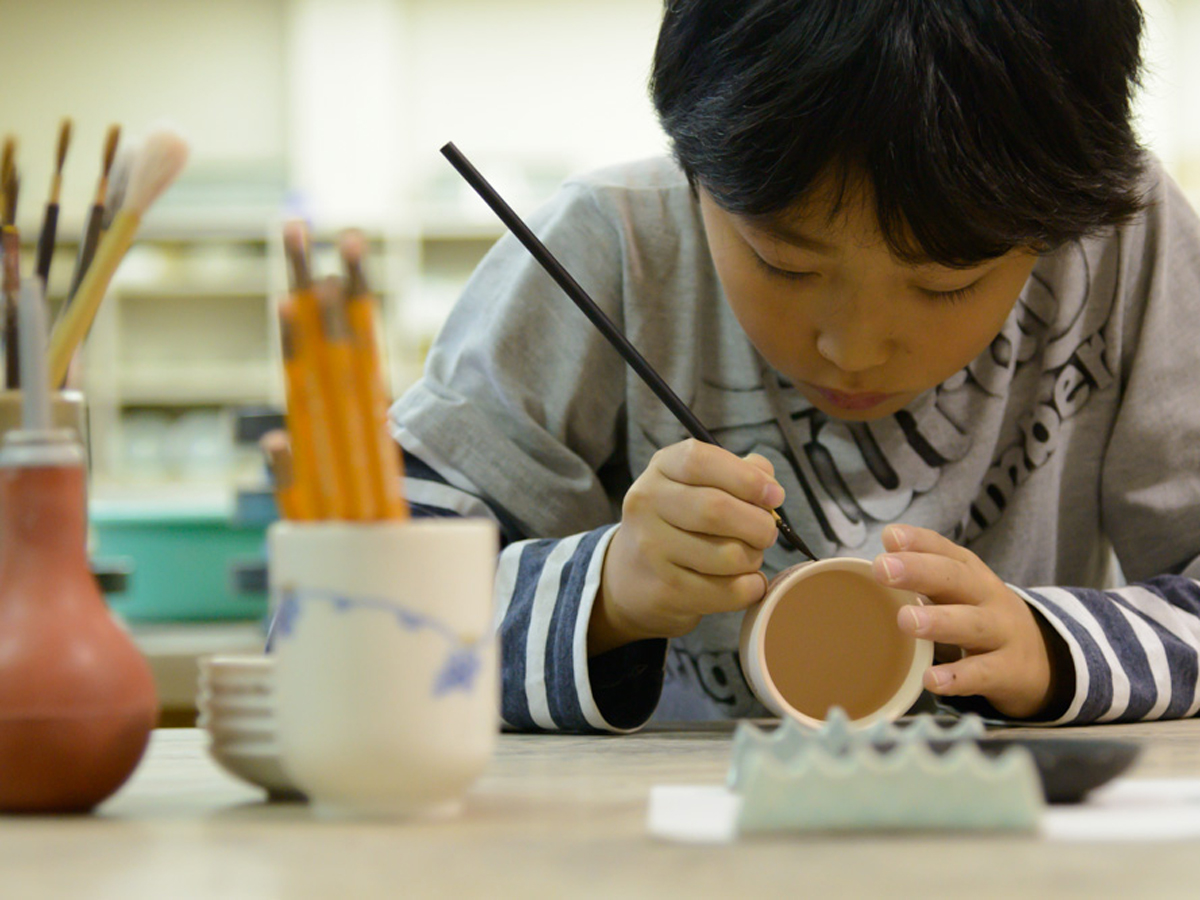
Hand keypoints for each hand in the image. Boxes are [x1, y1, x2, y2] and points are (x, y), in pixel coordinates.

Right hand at [589, 440, 782, 654]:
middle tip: (767, 533)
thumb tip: (771, 490)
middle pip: (717, 509)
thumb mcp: (699, 485)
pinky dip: (751, 588)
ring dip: (754, 558)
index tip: (775, 496)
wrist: (633, 575)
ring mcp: (651, 548)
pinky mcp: (664, 589)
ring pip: (728, 555)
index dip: (746, 478)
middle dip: (759, 525)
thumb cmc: (680, 522)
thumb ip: (740, 474)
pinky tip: (747, 583)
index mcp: (661, 469)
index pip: (701, 461)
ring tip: (748, 557)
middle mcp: (647, 503)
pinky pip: (727, 591)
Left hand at [873, 524, 1055, 718]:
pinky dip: (958, 677)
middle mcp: (988, 596)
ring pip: (972, 624)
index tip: (890, 537)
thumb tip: (877, 562)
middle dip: (919, 571)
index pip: (945, 550)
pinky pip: (983, 673)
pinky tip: (932, 680)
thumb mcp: (958, 590)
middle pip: (957, 579)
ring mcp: (1002, 633)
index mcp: (970, 573)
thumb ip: (921, 575)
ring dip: (939, 621)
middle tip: (883, 569)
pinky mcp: (1009, 670)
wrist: (1044, 657)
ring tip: (906, 620)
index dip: (918, 541)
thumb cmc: (981, 616)